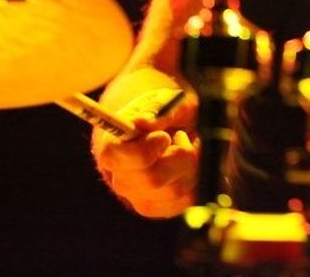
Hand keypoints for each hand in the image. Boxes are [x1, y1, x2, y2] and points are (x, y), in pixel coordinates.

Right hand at [92, 87, 198, 216]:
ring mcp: (141, 199)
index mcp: (112, 149)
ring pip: (175, 190)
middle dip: (179, 155)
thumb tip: (143, 122)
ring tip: (186, 147)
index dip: (146, 149)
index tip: (164, 136)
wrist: (166, 130)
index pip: (120, 158)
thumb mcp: (164, 101)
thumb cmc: (162, 113)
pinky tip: (190, 164)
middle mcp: (122, 180)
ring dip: (192, 165)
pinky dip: (198, 178)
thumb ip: (157, 111)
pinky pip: (188, 199)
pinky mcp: (163, 209)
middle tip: (182, 137)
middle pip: (153, 179)